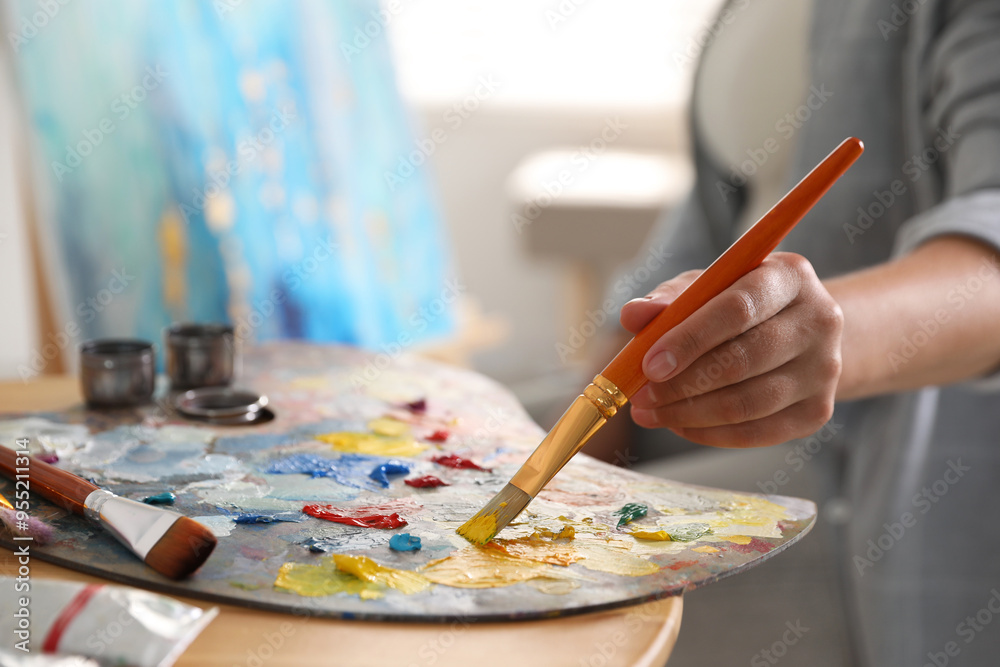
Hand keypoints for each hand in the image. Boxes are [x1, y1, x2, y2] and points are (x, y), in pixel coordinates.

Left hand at [620, 253, 842, 447]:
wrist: (801, 334)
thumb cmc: (740, 306)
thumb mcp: (705, 288)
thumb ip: (668, 299)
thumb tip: (633, 316)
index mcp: (789, 276)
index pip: (738, 309)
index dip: (690, 339)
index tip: (649, 364)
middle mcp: (819, 320)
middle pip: (744, 360)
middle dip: (683, 383)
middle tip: (640, 395)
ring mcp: (825, 369)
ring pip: (748, 402)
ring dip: (689, 413)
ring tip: (650, 412)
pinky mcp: (819, 411)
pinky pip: (757, 432)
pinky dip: (710, 433)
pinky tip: (680, 424)